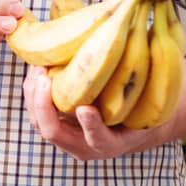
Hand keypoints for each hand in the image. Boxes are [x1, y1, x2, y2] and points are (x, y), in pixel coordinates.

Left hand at [22, 66, 160, 160]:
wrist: (127, 131)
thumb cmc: (140, 111)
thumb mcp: (147, 104)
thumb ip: (140, 86)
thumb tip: (152, 39)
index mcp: (110, 143)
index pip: (99, 140)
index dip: (91, 126)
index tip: (86, 109)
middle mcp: (84, 146)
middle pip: (54, 133)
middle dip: (43, 104)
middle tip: (43, 76)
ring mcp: (66, 139)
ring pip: (40, 123)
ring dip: (33, 95)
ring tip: (37, 67)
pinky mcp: (55, 127)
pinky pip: (36, 113)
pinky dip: (32, 92)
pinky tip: (36, 69)